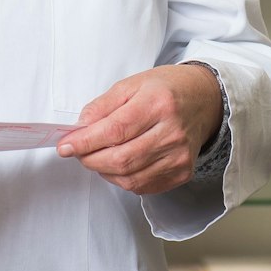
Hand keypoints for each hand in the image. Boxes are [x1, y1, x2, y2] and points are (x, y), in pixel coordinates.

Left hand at [57, 64, 221, 195]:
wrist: (205, 100)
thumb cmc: (166, 89)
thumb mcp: (132, 84)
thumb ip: (103, 106)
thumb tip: (79, 129)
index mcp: (159, 103)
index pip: (115, 131)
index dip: (85, 142)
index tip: (65, 146)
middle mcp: (172, 132)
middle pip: (121, 159)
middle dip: (90, 159)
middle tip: (78, 152)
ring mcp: (179, 156)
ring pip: (130, 178)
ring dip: (104, 171)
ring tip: (98, 156)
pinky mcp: (182, 172)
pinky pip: (143, 186)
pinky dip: (123, 179)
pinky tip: (119, 164)